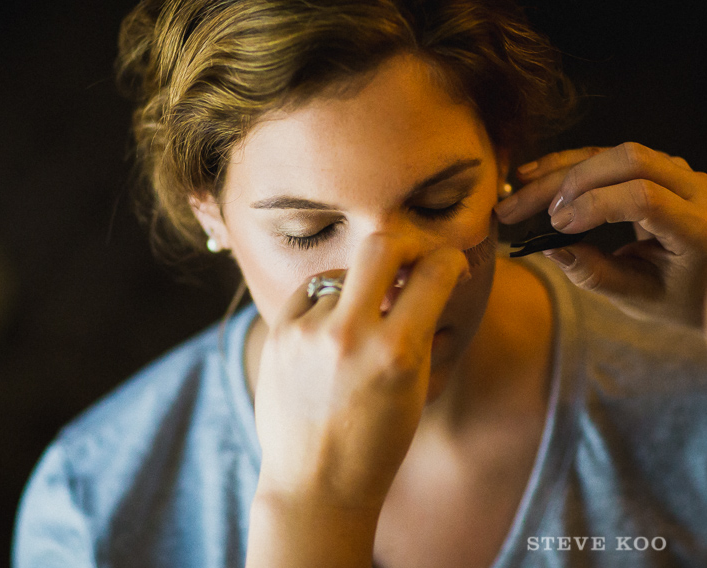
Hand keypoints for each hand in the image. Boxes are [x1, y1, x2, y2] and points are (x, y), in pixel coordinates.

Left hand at [253, 236, 467, 510]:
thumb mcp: (416, 387)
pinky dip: (325, 301)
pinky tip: (330, 326)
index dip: (449, 261)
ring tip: (360, 325)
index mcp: (397, 352)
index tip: (448, 265)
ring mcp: (308, 332)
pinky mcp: (278, 333)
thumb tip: (429, 273)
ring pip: (343, 275)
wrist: (315, 483)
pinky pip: (310, 292)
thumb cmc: (377, 441)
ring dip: (359, 290)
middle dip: (405, 244)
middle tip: (410, 258)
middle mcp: (350, 335)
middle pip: (381, 245)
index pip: (434, 272)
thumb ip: (422, 328)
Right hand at [495, 143, 706, 328]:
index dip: (595, 205)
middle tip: (521, 210)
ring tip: (519, 188)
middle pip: (629, 160)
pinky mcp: (658, 168)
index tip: (556, 226)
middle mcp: (696, 189)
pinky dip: (571, 164)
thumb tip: (549, 248)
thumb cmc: (680, 296)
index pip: (645, 197)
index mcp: (698, 227)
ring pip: (614, 152)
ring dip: (561, 170)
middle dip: (568, 182)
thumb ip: (597, 275)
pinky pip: (611, 155)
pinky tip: (538, 175)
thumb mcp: (640, 297)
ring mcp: (679, 172)